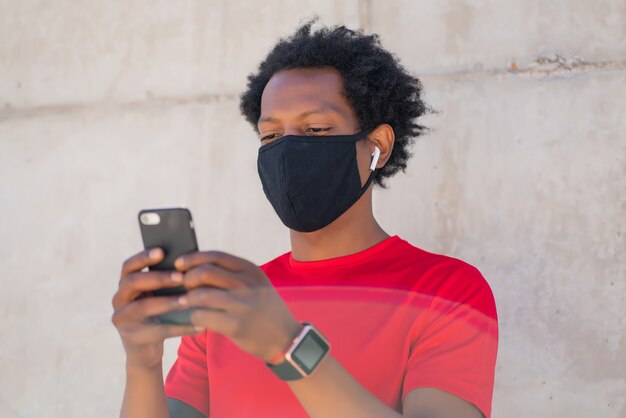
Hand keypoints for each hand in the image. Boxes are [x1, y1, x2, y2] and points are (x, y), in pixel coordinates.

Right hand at [111, 248, 203, 369]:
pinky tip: (199, 325)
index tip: (162, 251)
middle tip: (181, 277)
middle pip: (133, 282)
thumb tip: (190, 264)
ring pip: (144, 306)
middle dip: (159, 278)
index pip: (129, 266)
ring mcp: (122, 319)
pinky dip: (181, 327)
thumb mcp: (157, 296)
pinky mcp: (132, 336)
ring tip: (189, 300)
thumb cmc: (157, 314)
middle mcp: (119, 299)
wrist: (145, 349)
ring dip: (169, 302)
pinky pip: (158, 330)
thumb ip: (165, 281)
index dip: (143, 257)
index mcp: (125, 284)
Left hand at [175, 251, 301, 362]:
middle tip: (184, 287)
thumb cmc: (263, 308)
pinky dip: (194, 316)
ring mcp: (242, 304)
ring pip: (201, 295)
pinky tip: (196, 318)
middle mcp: (247, 284)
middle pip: (205, 272)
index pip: (216, 256)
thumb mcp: (255, 284)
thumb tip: (197, 268)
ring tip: (187, 303)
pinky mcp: (235, 325)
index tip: (180, 263)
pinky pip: (202, 316)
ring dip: (188, 299)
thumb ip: (233, 275)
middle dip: (188, 278)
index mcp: (250, 270)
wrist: (285, 336)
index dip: (194, 258)